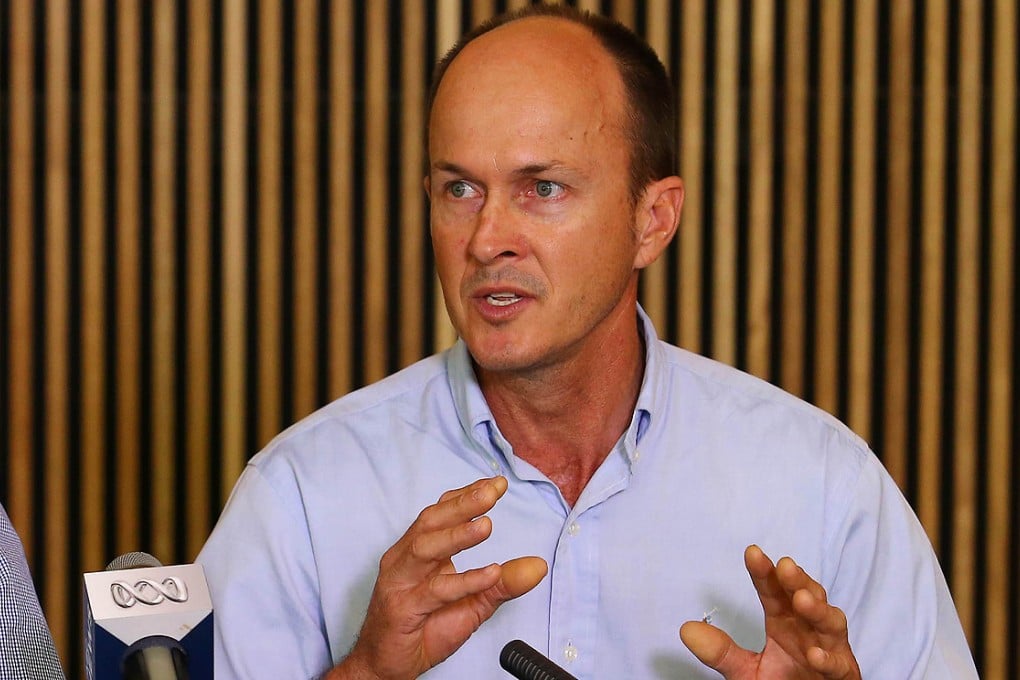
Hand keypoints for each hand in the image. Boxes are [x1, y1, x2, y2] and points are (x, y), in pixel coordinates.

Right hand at [333, 476, 546, 679]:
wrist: (387, 665)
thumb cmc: (423, 628)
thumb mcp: (473, 603)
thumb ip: (502, 582)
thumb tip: (538, 565)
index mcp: (418, 550)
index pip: (441, 513)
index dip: (467, 495)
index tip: (496, 483)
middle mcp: (405, 559)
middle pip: (432, 521)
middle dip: (463, 504)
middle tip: (492, 490)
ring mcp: (400, 582)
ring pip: (426, 549)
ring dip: (457, 534)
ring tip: (487, 525)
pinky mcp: (402, 608)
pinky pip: (434, 591)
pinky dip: (463, 581)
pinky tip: (489, 573)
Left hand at [679, 545, 860, 678]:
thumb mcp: (746, 671)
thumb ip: (722, 652)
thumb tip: (686, 630)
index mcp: (785, 623)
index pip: (774, 593)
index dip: (764, 573)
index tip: (752, 553)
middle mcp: (809, 630)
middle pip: (806, 598)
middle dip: (797, 581)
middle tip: (785, 566)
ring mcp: (830, 651)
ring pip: (830, 624)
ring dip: (818, 610)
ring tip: (802, 600)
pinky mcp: (843, 676)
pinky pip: (838, 666)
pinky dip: (828, 659)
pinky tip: (815, 654)